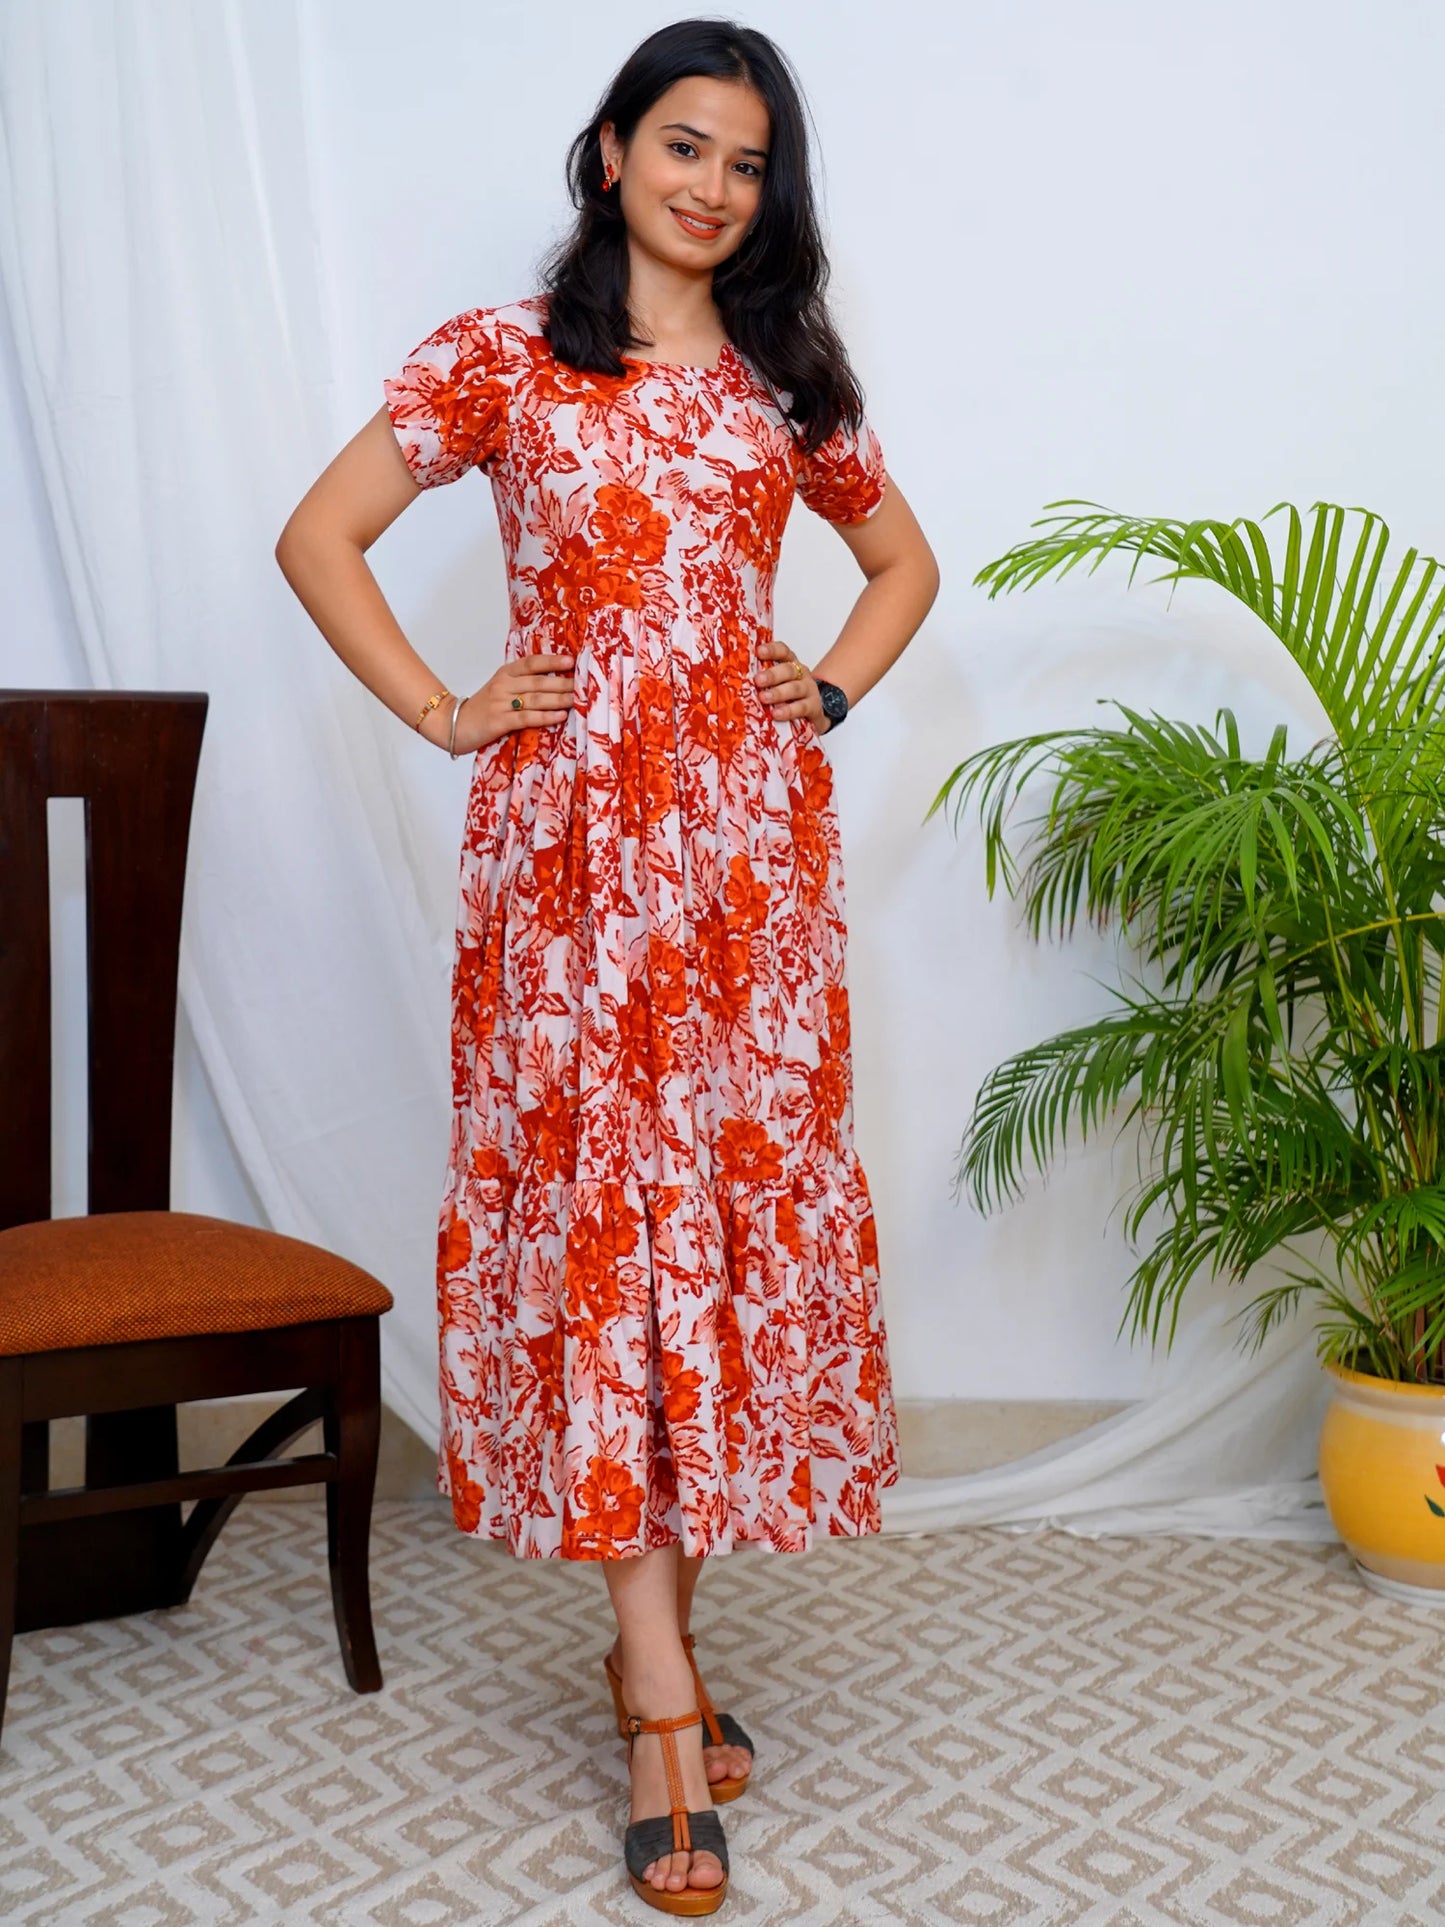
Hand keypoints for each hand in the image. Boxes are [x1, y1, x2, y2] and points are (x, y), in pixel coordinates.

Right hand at [436, 651, 576, 754]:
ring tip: (578, 700)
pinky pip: (526, 717)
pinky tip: (560, 716)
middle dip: (563, 684)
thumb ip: (523, 684)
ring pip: (535, 699)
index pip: (531, 663)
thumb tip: (556, 683)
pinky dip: (545, 717)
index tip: (572, 662)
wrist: (453, 724)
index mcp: (505, 673)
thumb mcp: (501, 689)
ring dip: (559, 699)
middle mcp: (503, 685)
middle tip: (584, 686)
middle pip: (538, 682)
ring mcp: (500, 703)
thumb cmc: (483, 708)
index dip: (552, 661)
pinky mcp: (499, 721)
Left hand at [754, 634, 828, 734]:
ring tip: (764, 698)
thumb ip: (760, 681)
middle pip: (788, 669)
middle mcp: (800, 674)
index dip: (772, 650)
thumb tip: (731, 681)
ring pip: (795, 688)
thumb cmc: (787, 698)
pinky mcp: (814, 707)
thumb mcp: (774, 686)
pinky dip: (789, 710)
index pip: (782, 651)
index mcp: (789, 664)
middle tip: (758, 680)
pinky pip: (802, 707)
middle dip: (772, 674)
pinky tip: (778, 714)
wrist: (811, 715)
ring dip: (779, 692)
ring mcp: (809, 689)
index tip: (759, 652)